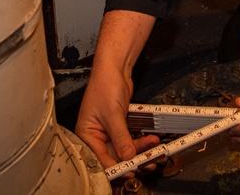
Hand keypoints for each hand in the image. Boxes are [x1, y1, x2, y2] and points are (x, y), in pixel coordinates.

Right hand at [74, 10, 157, 176]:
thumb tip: (127, 157)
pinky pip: (129, 138)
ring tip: (154, 150)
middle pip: (113, 155)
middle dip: (131, 159)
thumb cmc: (105, 86)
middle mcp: (95, 136)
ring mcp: (108, 131)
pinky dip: (140, 140)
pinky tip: (151, 140)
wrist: (115, 67)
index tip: (130, 171)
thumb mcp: (113, 115)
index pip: (100, 158)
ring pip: (124, 148)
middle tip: (147, 163)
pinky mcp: (119, 126)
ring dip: (139, 149)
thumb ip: (121, 138)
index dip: (116, 166)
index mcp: (86, 134)